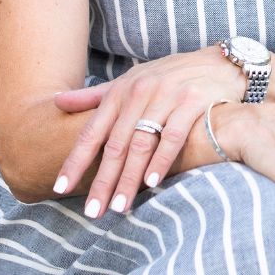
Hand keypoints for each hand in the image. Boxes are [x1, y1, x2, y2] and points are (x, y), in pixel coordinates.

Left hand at [50, 46, 244, 217]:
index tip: (60, 188)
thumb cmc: (170, 77)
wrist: (219, 63)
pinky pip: (172, 135)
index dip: (75, 160)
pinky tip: (152, 182)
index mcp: (121, 91)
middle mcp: (140, 92)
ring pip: (141, 143)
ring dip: (129, 178)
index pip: (92, 131)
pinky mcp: (192, 101)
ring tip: (119, 206)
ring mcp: (166, 96)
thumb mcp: (131, 80)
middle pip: (116, 144)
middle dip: (103, 180)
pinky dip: (161, 160)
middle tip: (93, 211)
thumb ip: (95, 96)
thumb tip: (56, 102)